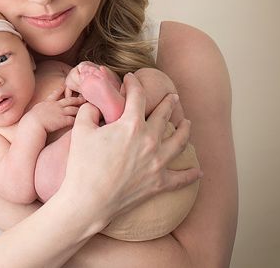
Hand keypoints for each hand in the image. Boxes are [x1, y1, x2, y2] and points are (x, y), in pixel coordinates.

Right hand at [22, 85, 84, 132]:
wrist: (33, 123)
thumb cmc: (30, 120)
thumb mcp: (34, 111)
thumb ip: (39, 110)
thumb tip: (37, 112)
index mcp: (47, 103)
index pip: (55, 94)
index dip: (60, 89)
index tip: (64, 85)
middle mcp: (55, 106)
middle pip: (68, 100)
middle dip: (76, 99)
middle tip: (83, 97)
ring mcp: (60, 112)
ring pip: (73, 109)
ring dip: (80, 109)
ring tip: (86, 108)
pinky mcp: (63, 120)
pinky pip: (73, 119)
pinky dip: (78, 119)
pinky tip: (83, 119)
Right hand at [59, 72, 201, 225]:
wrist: (89, 201)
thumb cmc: (82, 165)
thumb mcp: (80, 130)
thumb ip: (89, 111)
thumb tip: (94, 105)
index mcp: (131, 125)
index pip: (137, 96)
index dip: (134, 83)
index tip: (131, 78)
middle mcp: (150, 141)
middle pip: (164, 115)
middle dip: (168, 103)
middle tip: (172, 97)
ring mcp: (158, 163)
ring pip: (180, 141)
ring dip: (185, 129)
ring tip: (188, 123)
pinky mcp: (160, 183)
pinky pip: (182, 178)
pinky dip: (192, 174)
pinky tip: (199, 171)